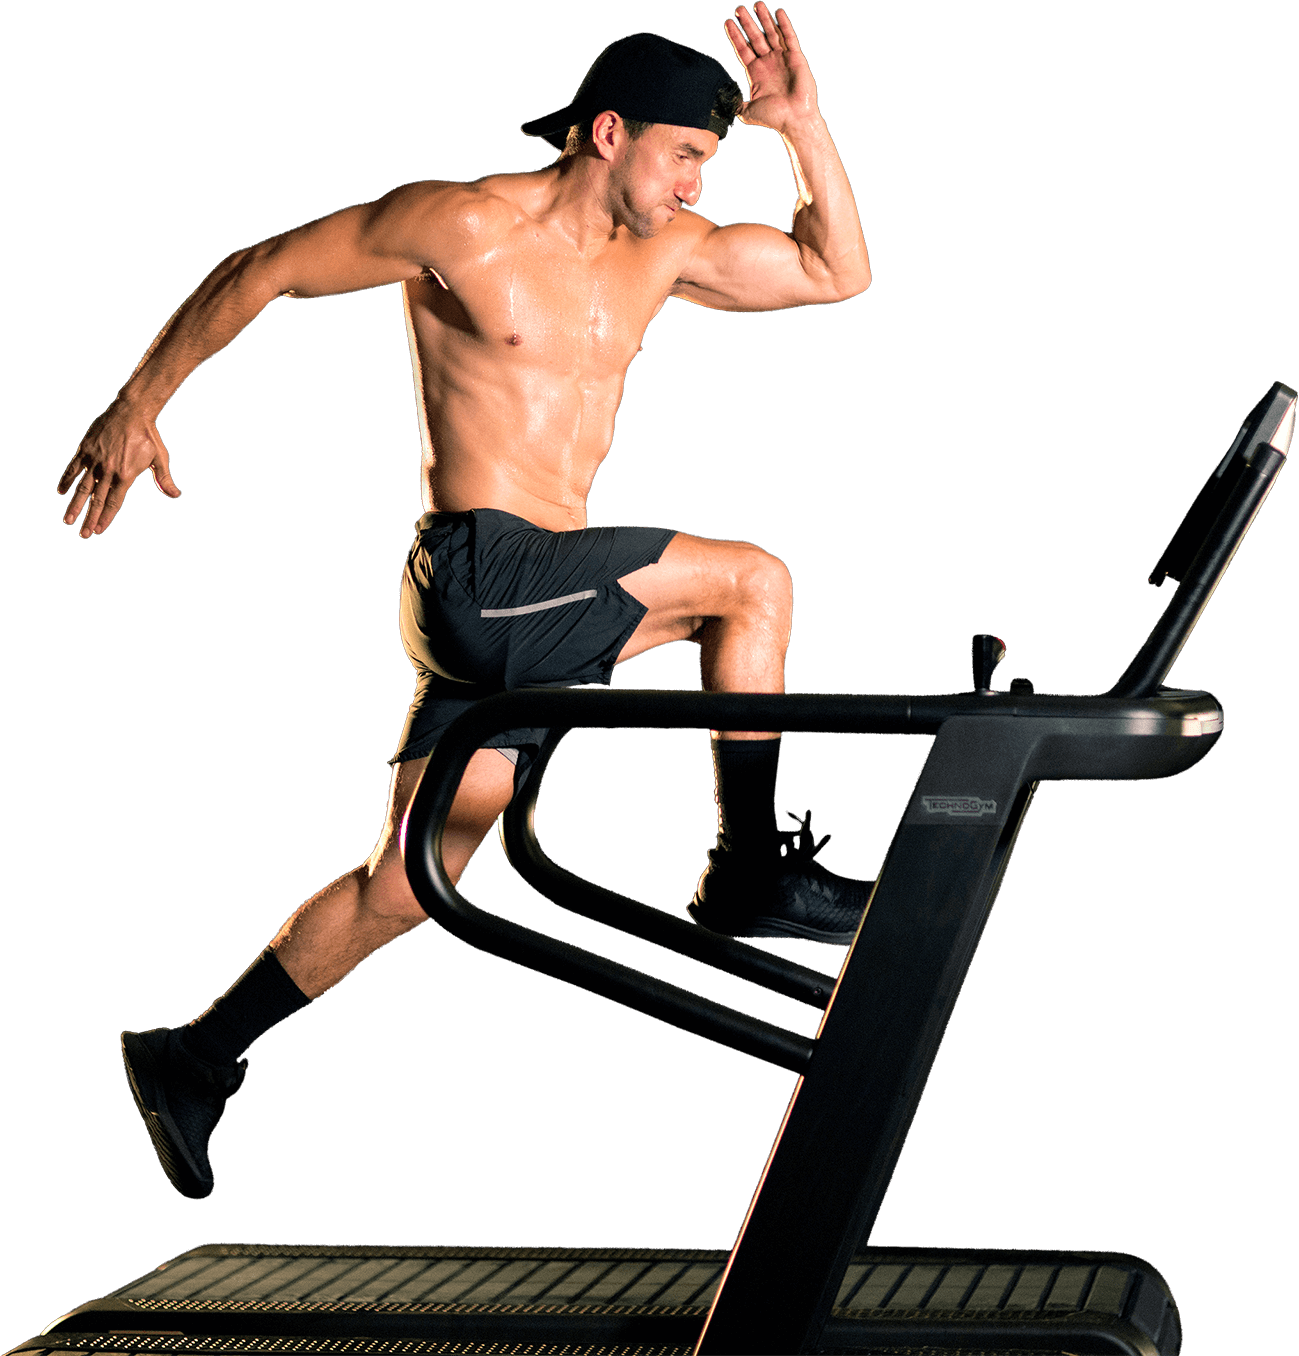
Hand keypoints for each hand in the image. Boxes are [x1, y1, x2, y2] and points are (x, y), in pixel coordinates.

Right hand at [59, 401, 179, 536]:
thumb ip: (165, 479)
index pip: (114, 502)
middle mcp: (108, 470)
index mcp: (126, 475)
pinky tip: (61, 492)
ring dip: (74, 505)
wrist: (132, 411)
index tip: (99, 531)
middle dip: (90, 518)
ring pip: (82, 488)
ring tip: (67, 520)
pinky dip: (66, 480)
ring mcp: (95, 460)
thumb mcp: (160, 458)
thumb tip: (175, 495)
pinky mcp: (85, 449)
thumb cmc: (148, 436)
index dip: (106, 518)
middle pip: (97, 500)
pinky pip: (73, 468)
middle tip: (84, 535)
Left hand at [723, 4, 817, 133]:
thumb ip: (735, 105)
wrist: (795, 119)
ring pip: (771, 33)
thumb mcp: (748, 112)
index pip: (743, 49)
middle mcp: (768, 63)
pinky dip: (784, 24)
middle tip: (738, 8)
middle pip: (755, 38)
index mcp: (756, 73)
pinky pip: (789, 37)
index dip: (735, 36)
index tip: (728, 22)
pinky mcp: (796, 57)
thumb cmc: (774, 117)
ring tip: (757, 4)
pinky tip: (778, 12)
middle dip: (747, 23)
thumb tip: (721, 103)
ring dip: (764, 19)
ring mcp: (782, 59)